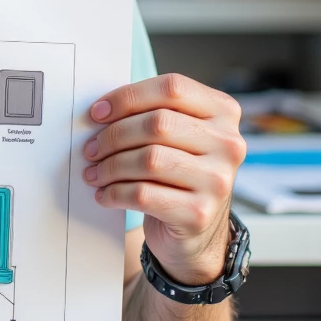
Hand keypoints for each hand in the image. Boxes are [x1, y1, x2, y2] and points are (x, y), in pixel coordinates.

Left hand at [83, 73, 245, 284]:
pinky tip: (105, 195)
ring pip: (149, 159)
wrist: (197, 232)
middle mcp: (228, 144)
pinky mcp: (199, 213)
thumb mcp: (177, 138)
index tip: (98, 113)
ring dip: (110, 166)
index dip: (128, 97)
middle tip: (91, 149)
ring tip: (95, 173)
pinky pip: (143, 194)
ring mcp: (217, 181)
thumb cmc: (178, 175)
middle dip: (114, 135)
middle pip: (157, 124)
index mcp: (223, 112)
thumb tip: (101, 112)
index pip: (172, 88)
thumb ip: (152, 116)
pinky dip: (115, 193)